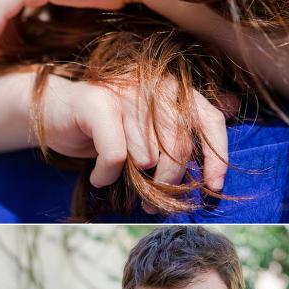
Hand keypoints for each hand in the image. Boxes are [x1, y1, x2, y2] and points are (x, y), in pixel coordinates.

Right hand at [42, 74, 230, 193]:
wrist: (55, 114)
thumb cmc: (108, 128)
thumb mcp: (150, 131)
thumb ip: (185, 124)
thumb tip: (233, 107)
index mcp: (173, 90)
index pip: (210, 119)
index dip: (217, 156)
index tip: (213, 187)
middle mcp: (153, 84)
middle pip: (179, 146)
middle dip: (168, 183)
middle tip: (154, 203)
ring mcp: (125, 90)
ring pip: (147, 154)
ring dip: (135, 182)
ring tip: (122, 184)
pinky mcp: (96, 101)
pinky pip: (116, 154)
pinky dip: (107, 174)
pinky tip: (100, 178)